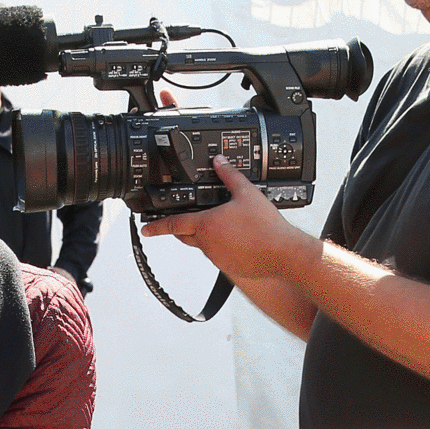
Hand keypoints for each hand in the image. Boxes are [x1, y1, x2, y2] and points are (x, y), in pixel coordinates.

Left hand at [139, 156, 313, 281]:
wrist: (283, 254)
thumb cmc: (266, 227)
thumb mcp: (247, 193)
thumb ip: (230, 175)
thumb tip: (220, 161)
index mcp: (207, 225)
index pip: (174, 224)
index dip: (157, 226)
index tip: (146, 229)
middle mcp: (208, 244)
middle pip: (185, 236)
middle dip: (181, 229)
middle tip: (184, 221)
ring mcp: (217, 258)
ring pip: (203, 245)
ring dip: (206, 236)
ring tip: (224, 225)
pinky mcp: (229, 267)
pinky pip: (219, 255)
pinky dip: (222, 246)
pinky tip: (238, 239)